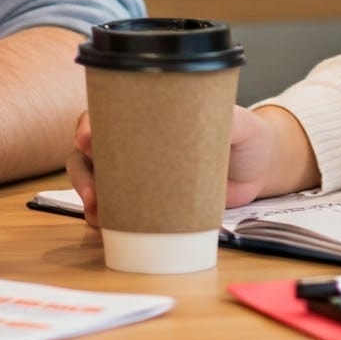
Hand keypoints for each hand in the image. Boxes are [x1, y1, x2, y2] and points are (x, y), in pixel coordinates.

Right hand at [64, 103, 313, 228]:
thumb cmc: (245, 137)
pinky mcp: (148, 202)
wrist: (258, 172)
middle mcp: (135, 141)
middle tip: (92, 191)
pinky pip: (115, 208)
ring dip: (87, 196)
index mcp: (150, 114)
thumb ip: (227, 119)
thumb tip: (218, 119)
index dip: (90, 124)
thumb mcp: (237, 124)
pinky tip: (104, 226)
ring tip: (96, 213)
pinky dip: (104, 217)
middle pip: (90, 149)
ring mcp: (138, 173)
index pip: (107, 113)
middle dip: (82, 170)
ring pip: (95, 179)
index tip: (87, 140)